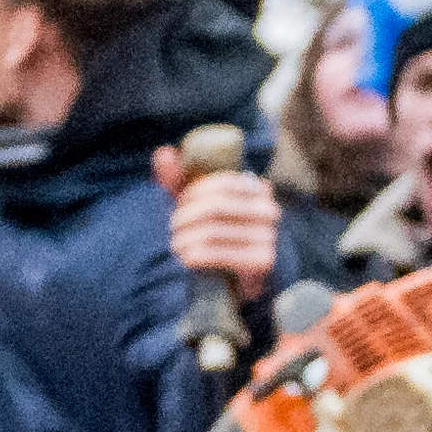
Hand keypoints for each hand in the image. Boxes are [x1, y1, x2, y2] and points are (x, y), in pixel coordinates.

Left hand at [158, 147, 282, 295]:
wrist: (243, 279)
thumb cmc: (217, 235)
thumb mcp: (198, 205)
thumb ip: (179, 180)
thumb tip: (162, 153)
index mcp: (257, 189)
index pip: (222, 182)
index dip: (193, 192)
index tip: (179, 204)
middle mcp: (268, 210)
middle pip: (215, 207)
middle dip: (185, 217)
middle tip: (173, 228)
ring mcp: (268, 236)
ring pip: (212, 232)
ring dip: (185, 239)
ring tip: (177, 245)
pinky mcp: (262, 261)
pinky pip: (218, 254)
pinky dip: (195, 256)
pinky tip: (187, 259)